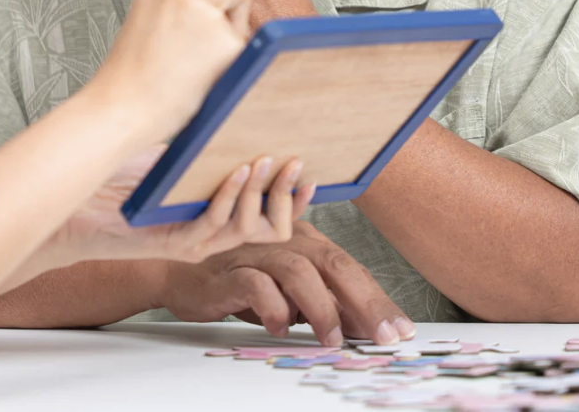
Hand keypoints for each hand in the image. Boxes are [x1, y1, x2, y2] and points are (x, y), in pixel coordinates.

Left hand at [51, 147, 314, 264]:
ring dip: (259, 192)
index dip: (294, 201)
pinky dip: (227, 195)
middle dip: (286, 197)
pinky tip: (235, 171)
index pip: (269, 220)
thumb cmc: (119, 180)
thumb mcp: (174, 157)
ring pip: (245, 229)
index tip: (310, 173)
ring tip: (268, 159)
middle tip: (295, 162)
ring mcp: (192, 242)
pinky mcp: (171, 243)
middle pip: (269, 230)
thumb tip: (236, 110)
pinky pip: (211, 223)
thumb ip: (205, 147)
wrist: (76, 203)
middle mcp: (209, 236)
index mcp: (215, 219)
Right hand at [92, 0, 254, 141]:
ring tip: (190, 65)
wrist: (122, 110)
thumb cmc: (134, 76)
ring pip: (242, 20)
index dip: (207, 3)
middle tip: (191, 50)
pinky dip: (229, 65)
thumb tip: (212, 1)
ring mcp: (206, 12)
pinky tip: (199, 76)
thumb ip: (179, 4)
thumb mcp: (148, 20)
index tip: (191, 26)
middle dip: (225, 18)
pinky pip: (245, 49)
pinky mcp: (226, 42)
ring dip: (227, 42)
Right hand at [155, 221, 414, 343]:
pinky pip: (254, 284)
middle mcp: (281, 239)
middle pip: (332, 263)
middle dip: (364, 301)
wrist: (178, 270)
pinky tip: (279, 327)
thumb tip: (368, 326)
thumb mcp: (287, 290)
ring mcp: (252, 252)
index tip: (400, 329)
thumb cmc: (237, 279)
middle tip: (382, 336)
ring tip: (331, 338)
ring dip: (321, 307)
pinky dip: (272, 307)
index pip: (349, 266)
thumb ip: (324, 301)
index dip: (377, 298)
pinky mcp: (225, 270)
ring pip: (297, 271)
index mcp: (301, 239)